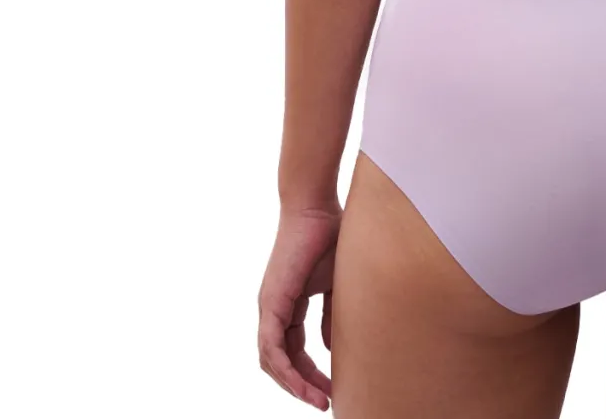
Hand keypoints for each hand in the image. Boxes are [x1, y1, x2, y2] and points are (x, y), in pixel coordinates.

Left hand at [257, 205, 342, 408]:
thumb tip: (331, 348)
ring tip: (318, 399)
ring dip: (294, 385)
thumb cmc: (329, 234)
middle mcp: (273, 309)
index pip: (294, 349)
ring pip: (272, 361)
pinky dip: (286, 370)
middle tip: (325, 401)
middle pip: (280, 362)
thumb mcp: (335, 283)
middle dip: (303, 385)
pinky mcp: (271, 302)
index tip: (331, 389)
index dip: (310, 373)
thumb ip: (331, 315)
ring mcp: (269, 306)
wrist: (315, 206)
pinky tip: (304, 384)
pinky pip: (272, 348)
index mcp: (288, 304)